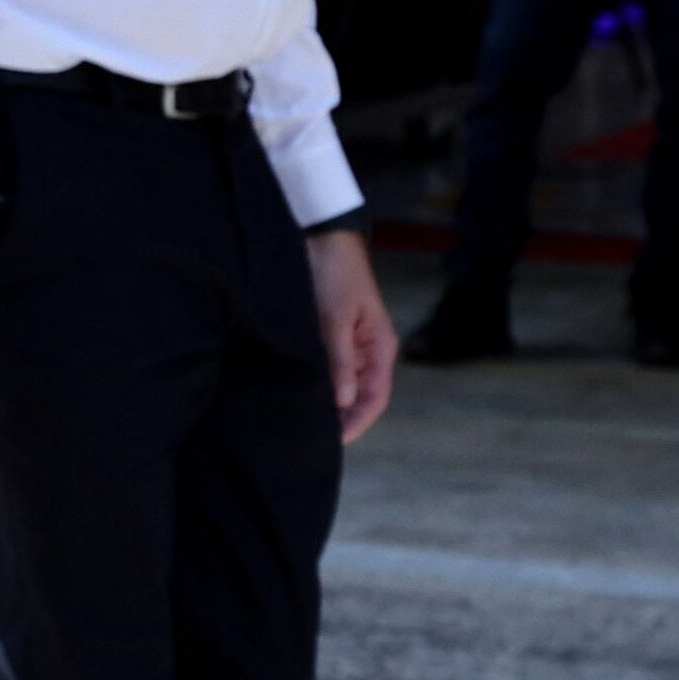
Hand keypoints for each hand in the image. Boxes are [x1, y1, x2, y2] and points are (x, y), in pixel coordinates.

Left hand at [307, 227, 397, 439]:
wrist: (323, 238)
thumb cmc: (335, 274)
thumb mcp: (336, 317)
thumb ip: (340, 359)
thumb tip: (344, 400)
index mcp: (380, 348)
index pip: (375, 397)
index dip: (358, 421)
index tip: (336, 441)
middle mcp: (368, 350)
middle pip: (359, 395)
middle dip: (342, 417)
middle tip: (314, 438)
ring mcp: (349, 343)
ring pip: (342, 383)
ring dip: (328, 402)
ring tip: (304, 421)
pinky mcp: (329, 334)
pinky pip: (327, 366)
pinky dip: (317, 382)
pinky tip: (298, 392)